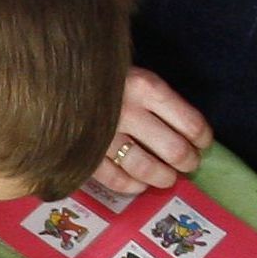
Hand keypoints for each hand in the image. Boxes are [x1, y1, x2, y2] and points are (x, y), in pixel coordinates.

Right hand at [87, 68, 210, 202]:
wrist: (53, 75)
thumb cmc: (99, 73)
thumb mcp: (132, 72)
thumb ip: (155, 97)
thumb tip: (186, 131)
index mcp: (146, 87)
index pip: (190, 123)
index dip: (202, 138)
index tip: (203, 143)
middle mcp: (129, 111)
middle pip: (173, 149)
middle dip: (187, 161)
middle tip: (188, 164)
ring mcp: (106, 134)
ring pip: (145, 167)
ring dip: (163, 177)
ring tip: (168, 178)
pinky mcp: (86, 153)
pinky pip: (116, 179)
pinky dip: (132, 186)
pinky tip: (139, 185)